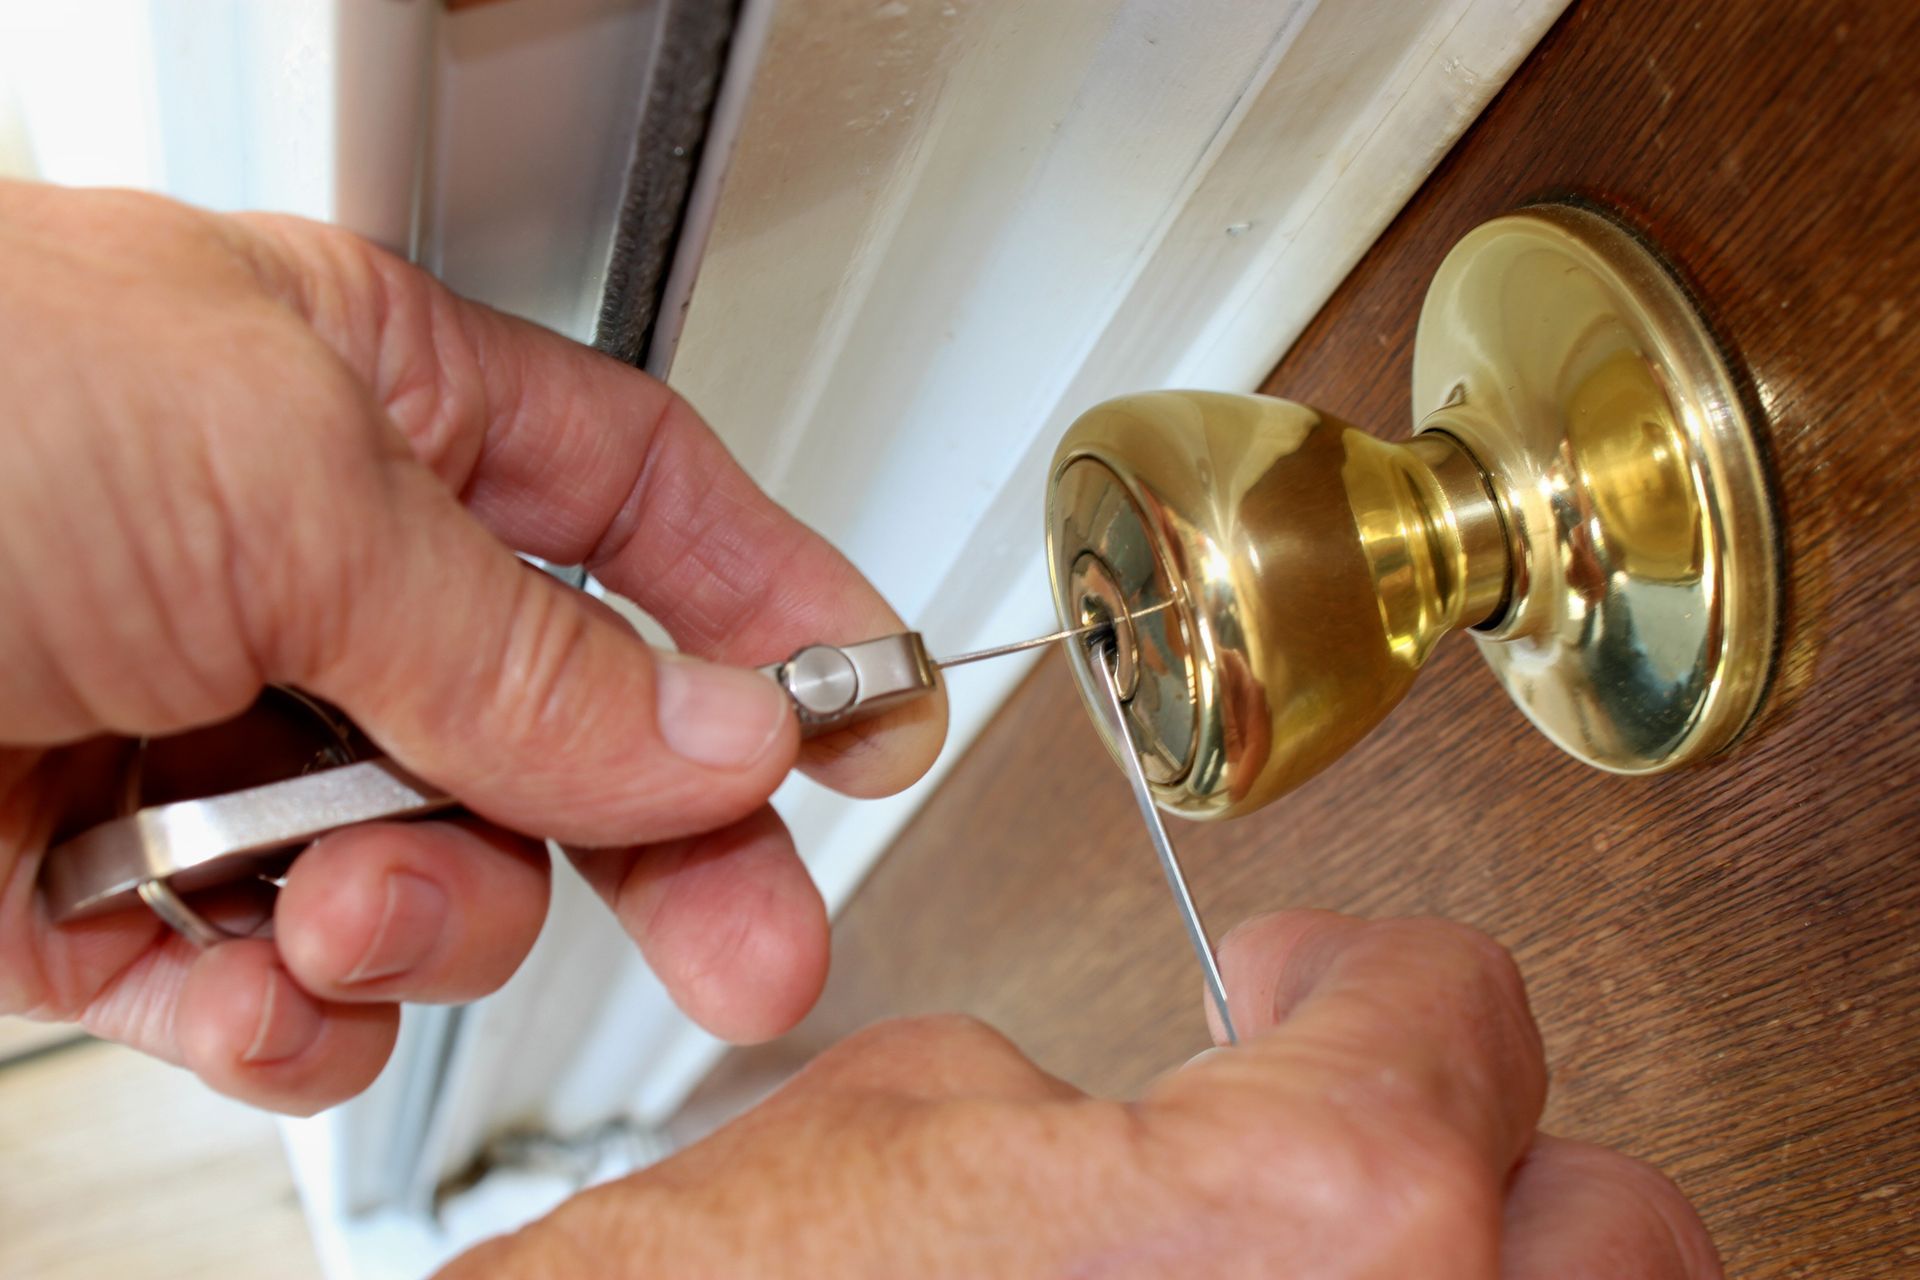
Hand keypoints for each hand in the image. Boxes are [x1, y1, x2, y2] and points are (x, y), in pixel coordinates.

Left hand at [0, 181, 944, 1112]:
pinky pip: (275, 976)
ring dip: (417, 906)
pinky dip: (274, 999)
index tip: (868, 710)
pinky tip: (226, 964)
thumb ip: (522, 639)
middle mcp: (292, 560)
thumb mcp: (276, 475)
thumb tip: (714, 727)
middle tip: (759, 932)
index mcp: (354, 393)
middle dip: (663, 833)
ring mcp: (201, 729)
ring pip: (435, 864)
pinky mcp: (94, 886)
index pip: (632, 500)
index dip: (767, 604)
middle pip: (564, 714)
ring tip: (328, 888)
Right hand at [445, 912, 1719, 1278]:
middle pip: (1619, 1228)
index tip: (1310, 978)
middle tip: (1365, 1117)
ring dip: (1477, 1278)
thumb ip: (1109, 1100)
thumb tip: (1157, 1116)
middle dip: (1483, 1151)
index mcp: (1319, 1220)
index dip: (1363, 968)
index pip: (1461, 1009)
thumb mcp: (917, 1117)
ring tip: (1337, 1244)